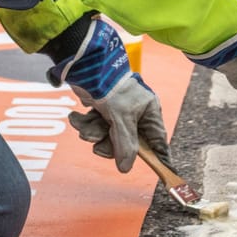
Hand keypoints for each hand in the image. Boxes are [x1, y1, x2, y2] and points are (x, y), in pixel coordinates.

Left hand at [47, 19, 169, 171]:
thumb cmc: (111, 87)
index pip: (157, 140)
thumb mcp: (121, 119)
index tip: (159, 170)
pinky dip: (84, 123)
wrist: (85, 66)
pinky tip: (76, 117)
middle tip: (98, 145)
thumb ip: (125, 145)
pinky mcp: (101, 109)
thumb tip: (125, 168)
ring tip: (85, 125)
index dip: (156, 156)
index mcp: (148, 111)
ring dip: (92, 133)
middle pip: (127, 143)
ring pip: (107, 136)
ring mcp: (117, 111)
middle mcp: (135, 112)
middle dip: (109, 144)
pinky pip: (94, 127)